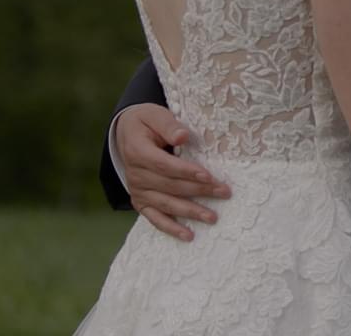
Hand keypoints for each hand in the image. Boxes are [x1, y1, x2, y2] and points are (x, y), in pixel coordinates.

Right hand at [115, 103, 229, 241]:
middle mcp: (135, 175)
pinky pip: (155, 218)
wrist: (126, 133)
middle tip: (224, 192)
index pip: (165, 166)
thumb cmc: (146, 122)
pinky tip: (188, 235)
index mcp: (138, 152)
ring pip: (166, 204)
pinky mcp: (140, 201)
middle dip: (199, 191)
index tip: (208, 176)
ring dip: (190, 211)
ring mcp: (137, 190)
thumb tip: (183, 136)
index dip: (186, 172)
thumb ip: (169, 125)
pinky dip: (171, 228)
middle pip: (170, 186)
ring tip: (212, 217)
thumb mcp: (155, 115)